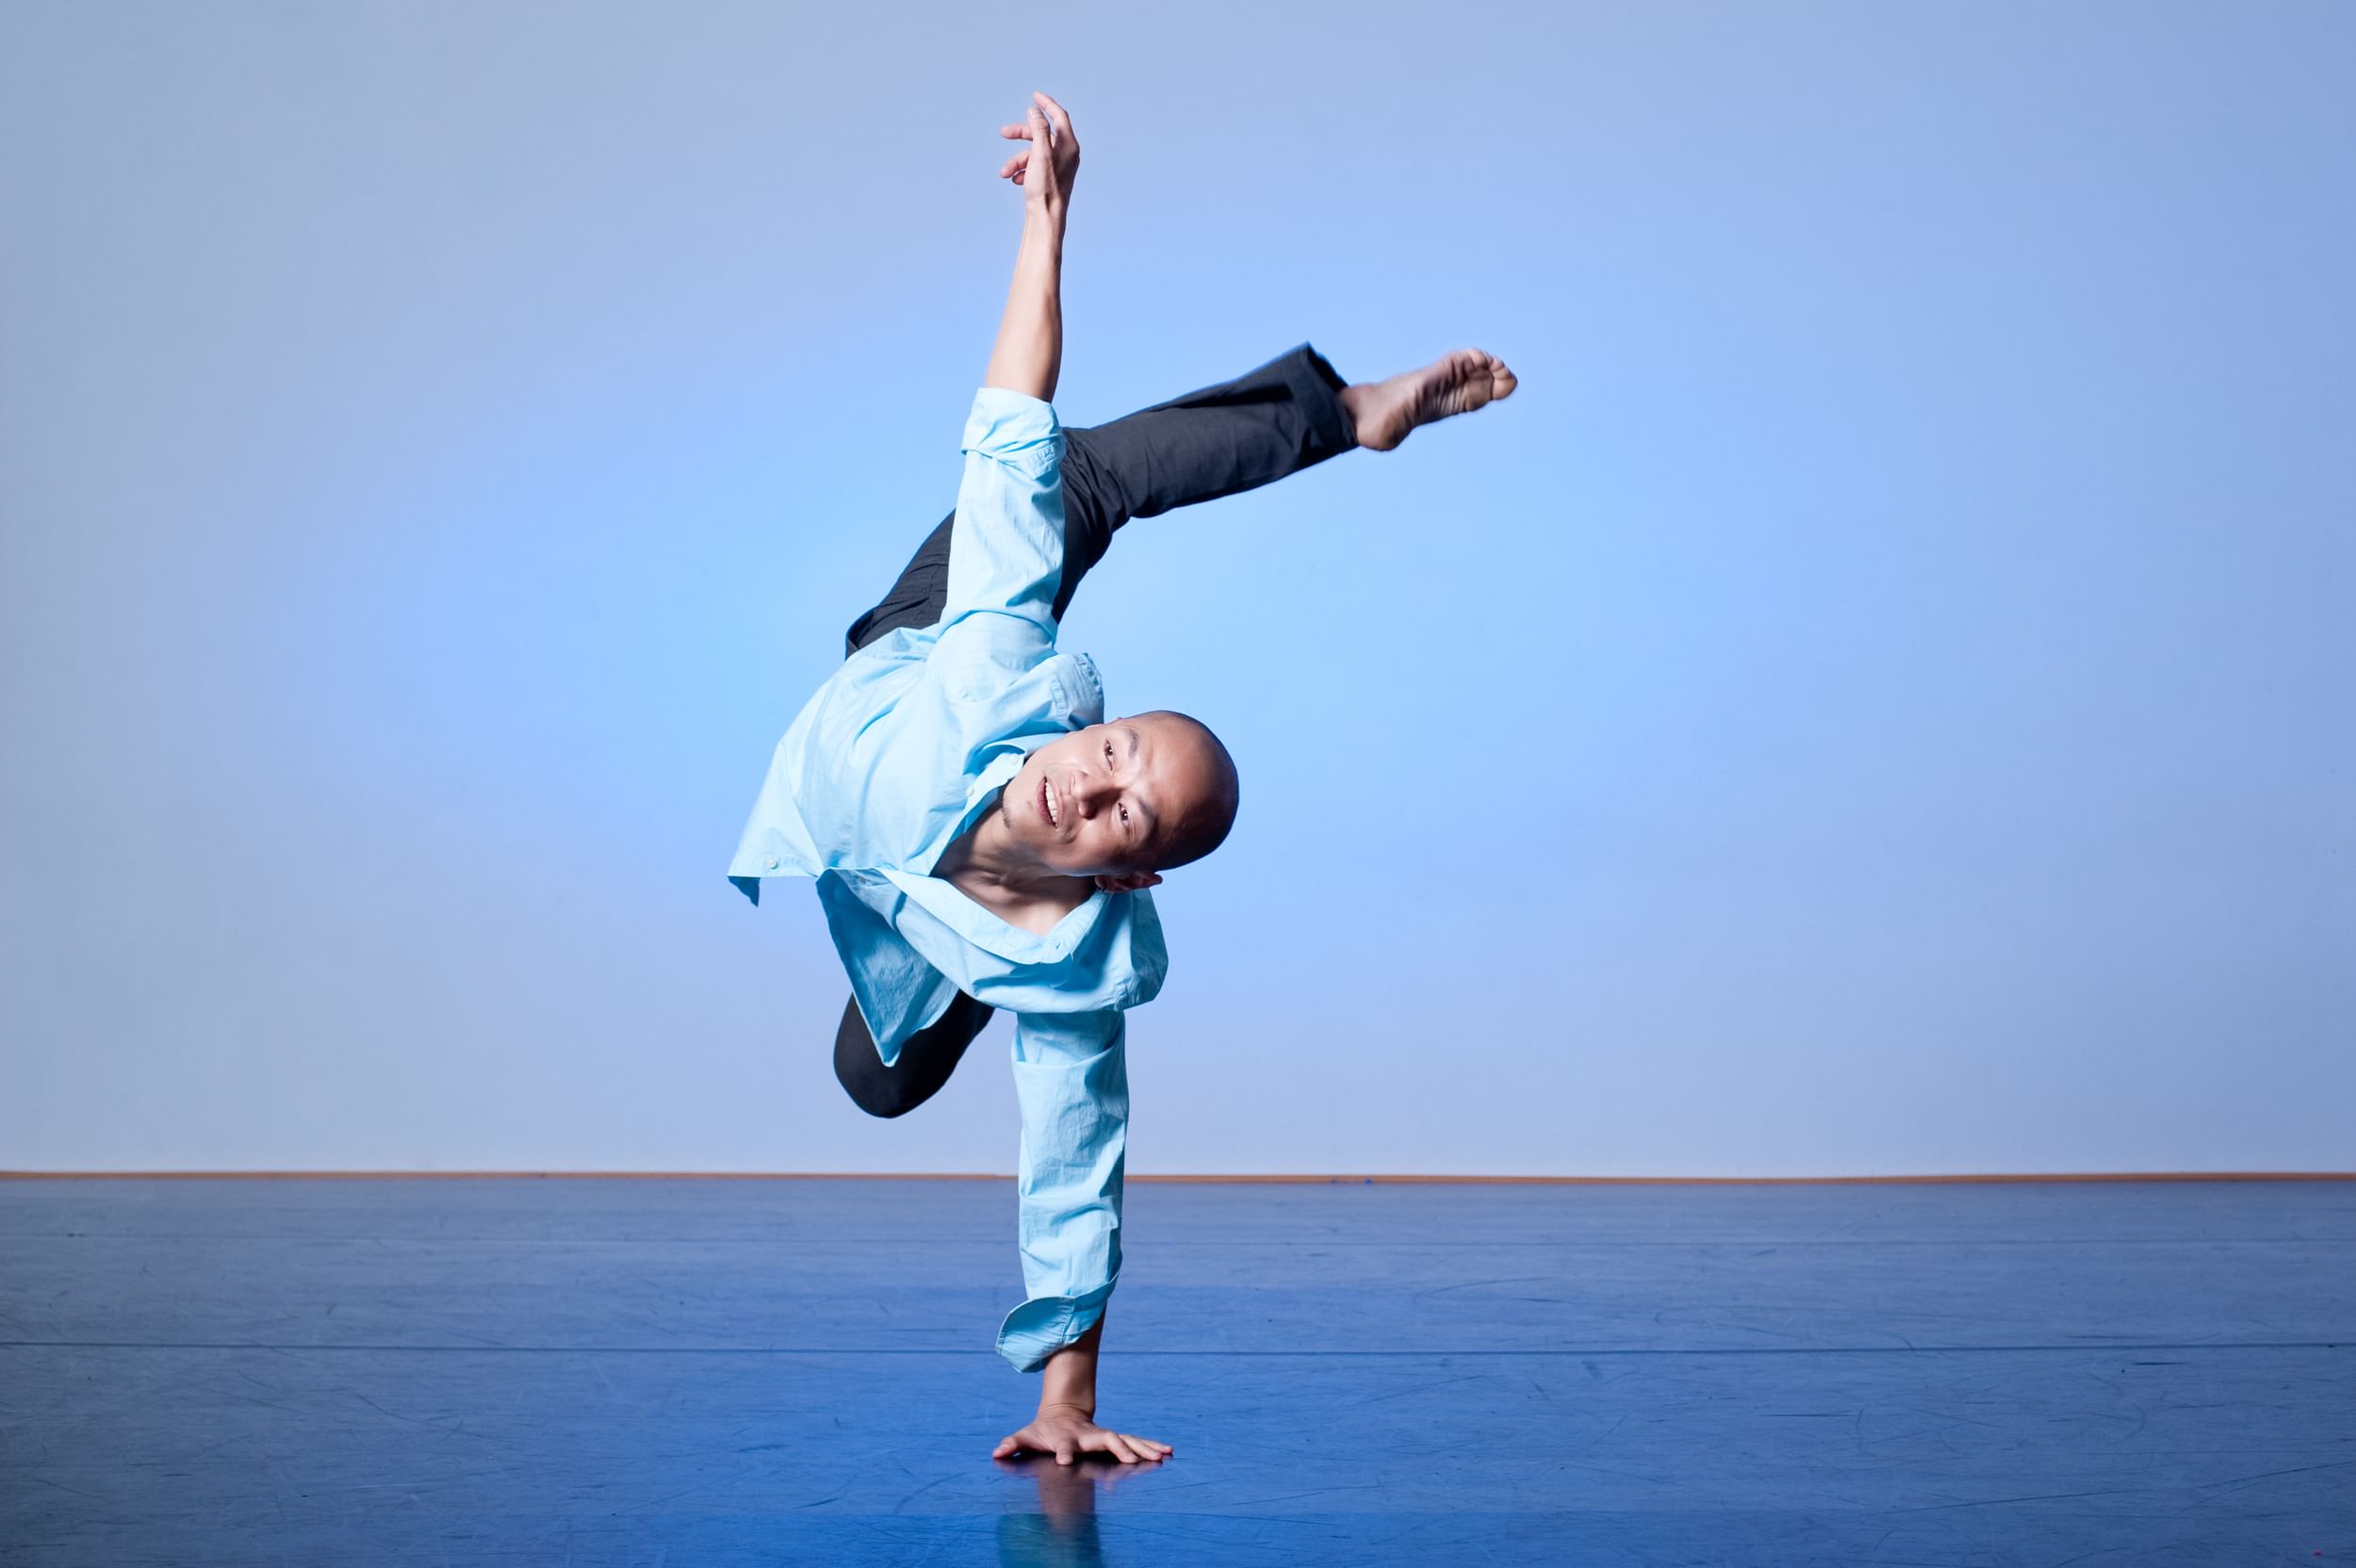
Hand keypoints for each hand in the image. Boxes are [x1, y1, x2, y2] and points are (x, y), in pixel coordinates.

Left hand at [994, 1403, 1171, 1465]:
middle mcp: (1088, 1436)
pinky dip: (1151, 1446)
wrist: (1062, 1412)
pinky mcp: (1114, 1439)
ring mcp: (1103, 1435)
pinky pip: (1135, 1443)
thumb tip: (996, 1452)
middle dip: (1119, 1449)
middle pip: (1106, 1440)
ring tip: (1163, 1454)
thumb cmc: (1042, 1431)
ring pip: (1126, 1440)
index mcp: (1066, 1438)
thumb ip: (1013, 1443)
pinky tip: (1168, 1451)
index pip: (1064, 1446)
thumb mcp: (1026, 1436)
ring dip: (1144, 1447)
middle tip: (1132, 1459)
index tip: (1064, 1461)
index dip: (1063, 1453)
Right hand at [997, 90, 1078, 212]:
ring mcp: (1058, 167)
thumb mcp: (1040, 154)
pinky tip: (1015, 180)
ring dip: (1016, 160)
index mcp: (1069, 145)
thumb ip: (1039, 130)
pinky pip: (1033, 167)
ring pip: (1033, 153)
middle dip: (1021, 134)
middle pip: (1042, 134)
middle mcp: (1066, 154)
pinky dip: (1021, 170)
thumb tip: (1035, 111)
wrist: (1046, 219)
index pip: (1059, 116)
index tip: (1034, 96)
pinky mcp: (1049, 179)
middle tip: (1003, 133)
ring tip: (1005, 172)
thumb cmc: (1045, 188)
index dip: (1046, 104)